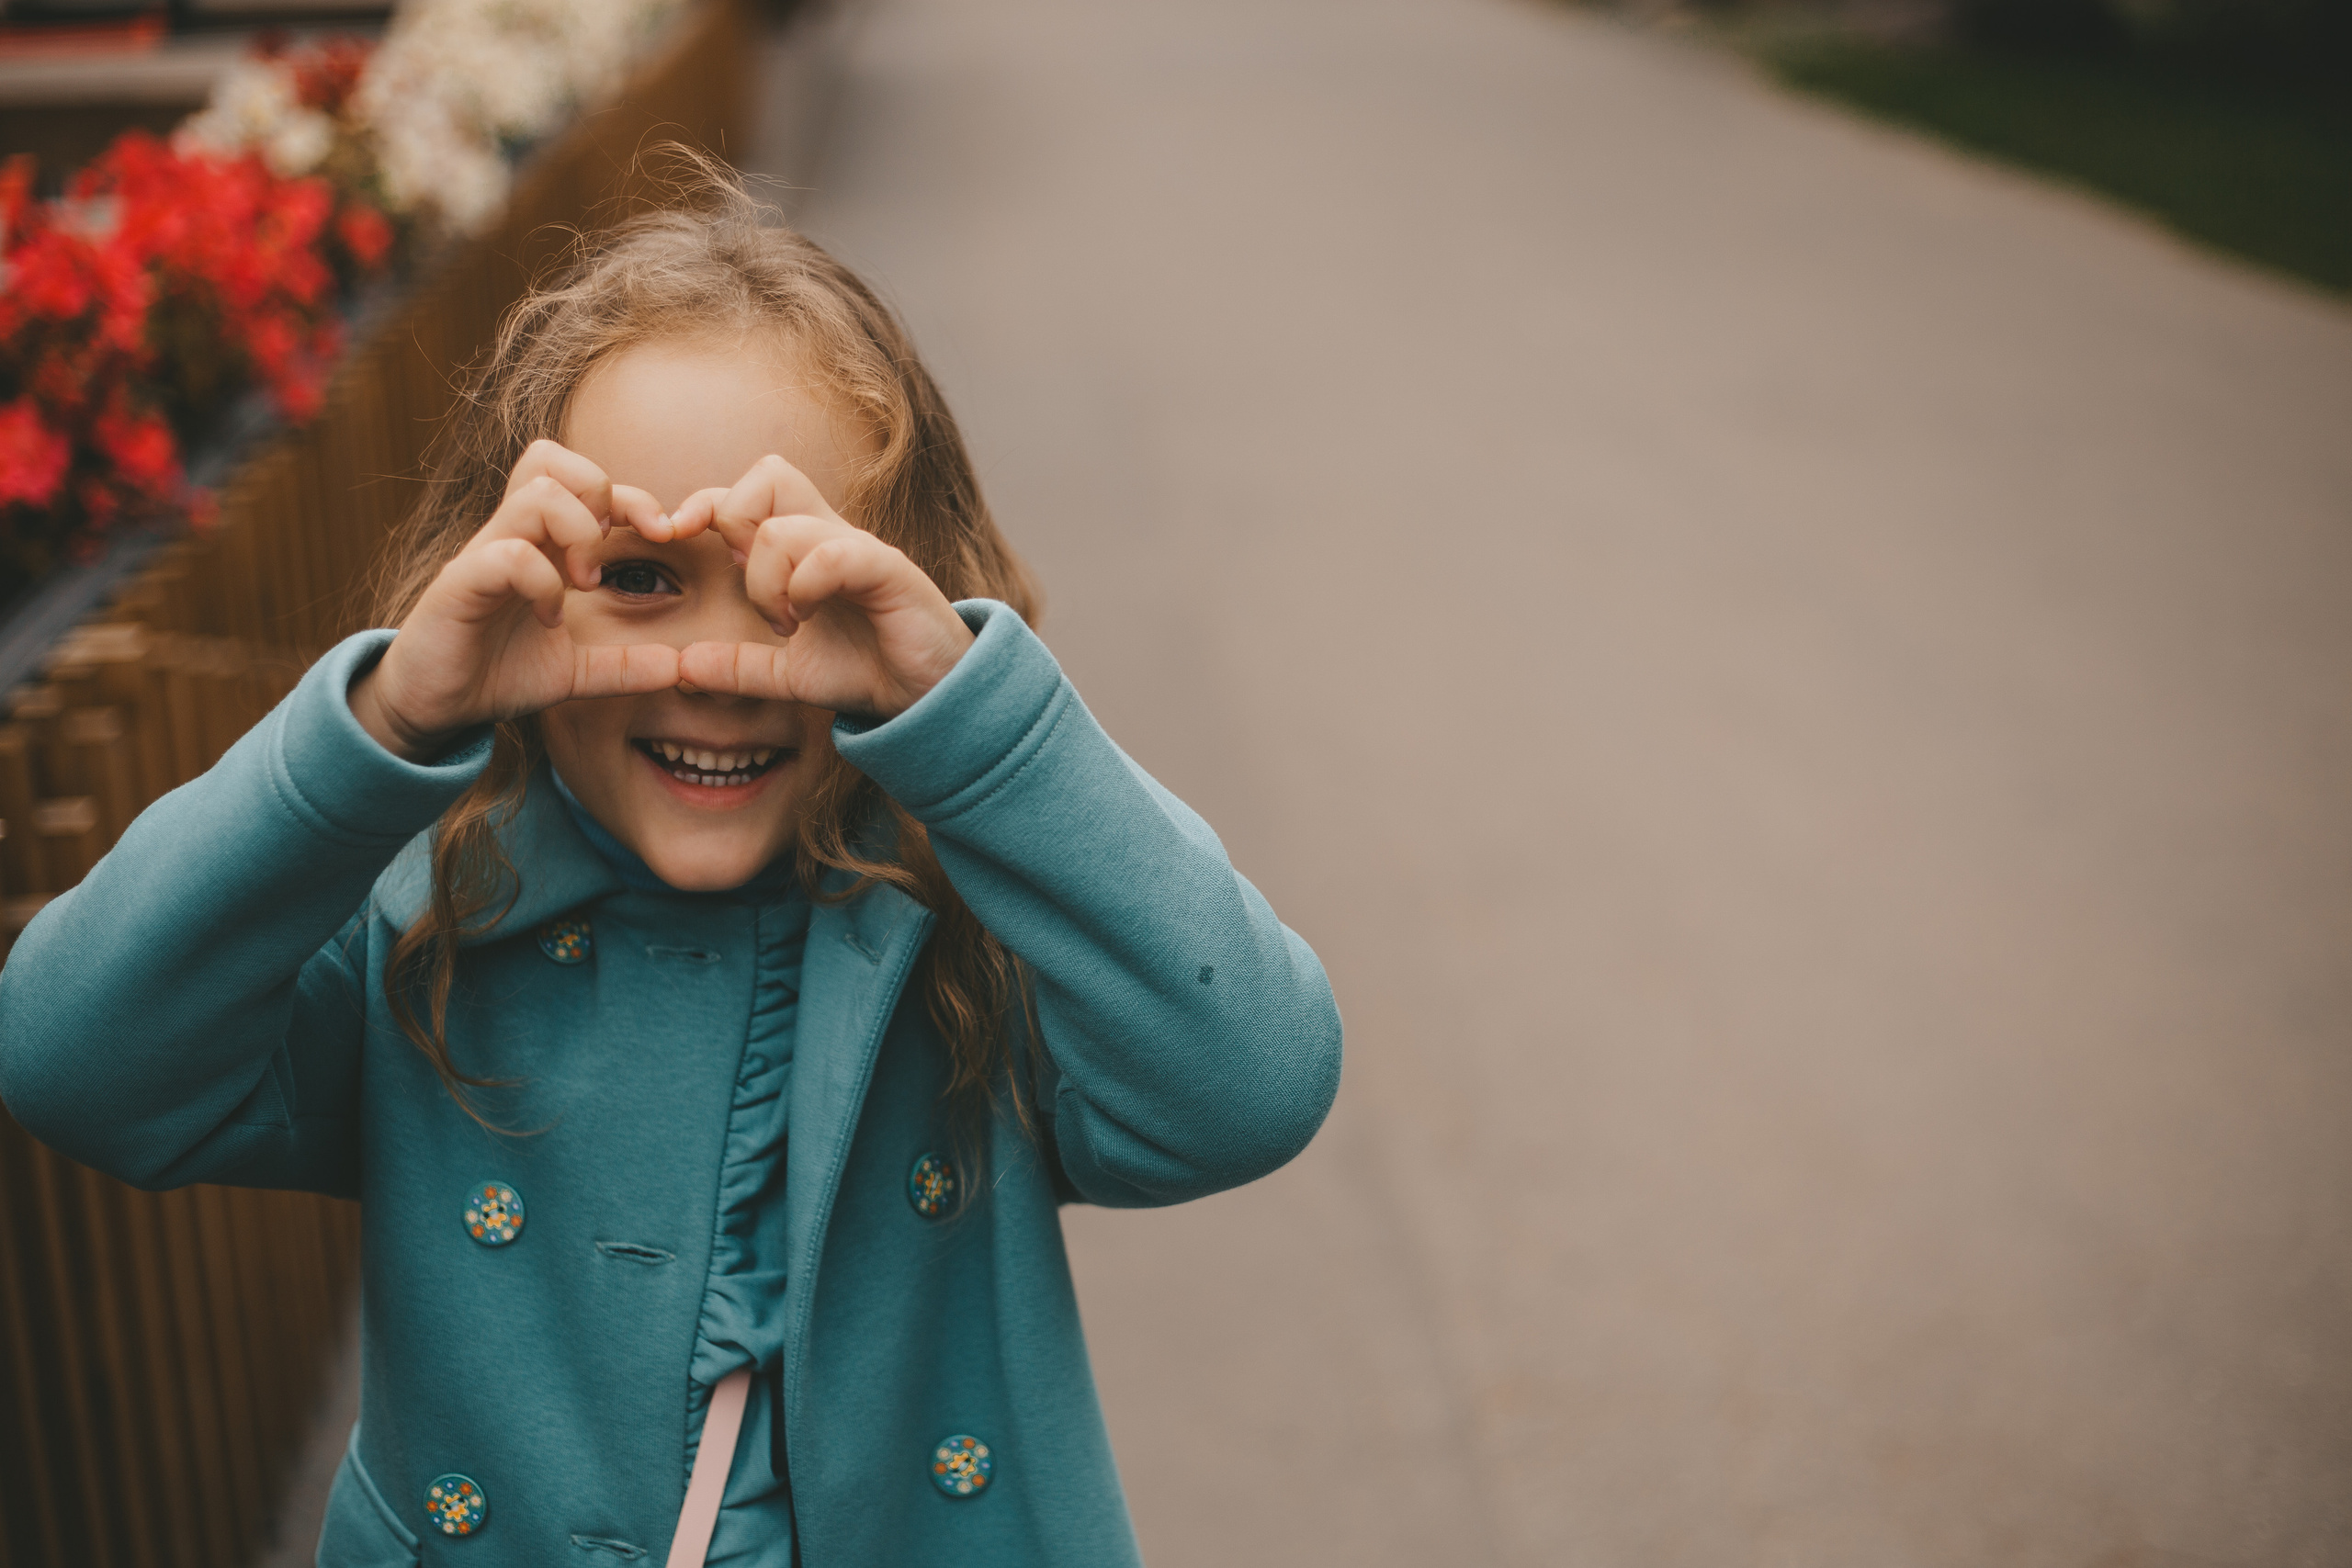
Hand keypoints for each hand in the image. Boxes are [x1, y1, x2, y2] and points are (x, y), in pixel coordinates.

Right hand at [351, 440, 680, 759]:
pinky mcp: (459, 584)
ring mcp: (483, 555)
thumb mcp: (576, 672)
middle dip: (601, 499)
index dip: (631, 496)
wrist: (434, 705)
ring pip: (536, 494)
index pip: (584, 480)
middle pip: (552, 460)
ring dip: (576, 535)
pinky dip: (542, 581)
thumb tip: (680, 667)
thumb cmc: (496, 671)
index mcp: (539, 543)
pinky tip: (549, 618)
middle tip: (607, 562)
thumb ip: (625, 666)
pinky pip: (508, 554)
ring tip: (582, 586)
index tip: (662, 538)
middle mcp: (511, 536)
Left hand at [668, 454, 973, 718]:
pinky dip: (805, 588)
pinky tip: (807, 619)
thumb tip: (681, 669)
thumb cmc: (867, 668)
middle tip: (749, 586)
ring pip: (784, 527)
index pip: (750, 490)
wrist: (928, 694)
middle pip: (768, 476)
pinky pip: (830, 556)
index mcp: (804, 546)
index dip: (705, 503)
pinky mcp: (888, 571)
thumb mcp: (788, 674)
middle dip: (735, 526)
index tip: (674, 538)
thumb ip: (738, 667)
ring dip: (767, 582)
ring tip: (786, 622)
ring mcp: (859, 549)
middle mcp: (830, 535)